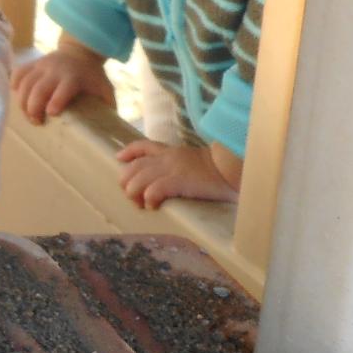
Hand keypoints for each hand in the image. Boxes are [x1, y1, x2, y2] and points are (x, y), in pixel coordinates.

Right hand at [9, 44, 115, 124]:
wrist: (80, 52)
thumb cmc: (92, 76)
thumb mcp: (105, 89)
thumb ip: (108, 107)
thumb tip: (110, 131)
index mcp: (74, 77)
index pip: (64, 88)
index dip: (56, 101)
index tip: (51, 114)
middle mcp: (55, 70)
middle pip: (38, 87)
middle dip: (33, 107)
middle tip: (36, 122)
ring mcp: (42, 65)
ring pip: (25, 82)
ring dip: (22, 101)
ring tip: (28, 115)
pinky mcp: (32, 64)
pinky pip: (18, 73)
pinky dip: (15, 85)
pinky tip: (18, 97)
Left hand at [114, 139, 239, 208]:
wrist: (233, 167)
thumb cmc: (221, 169)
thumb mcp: (197, 162)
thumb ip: (185, 166)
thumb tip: (181, 180)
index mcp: (171, 151)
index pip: (144, 146)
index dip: (129, 152)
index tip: (119, 158)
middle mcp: (167, 158)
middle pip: (134, 166)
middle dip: (126, 181)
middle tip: (132, 196)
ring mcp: (171, 169)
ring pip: (138, 178)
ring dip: (134, 193)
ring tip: (140, 204)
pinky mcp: (178, 181)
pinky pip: (153, 190)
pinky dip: (148, 199)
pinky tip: (153, 206)